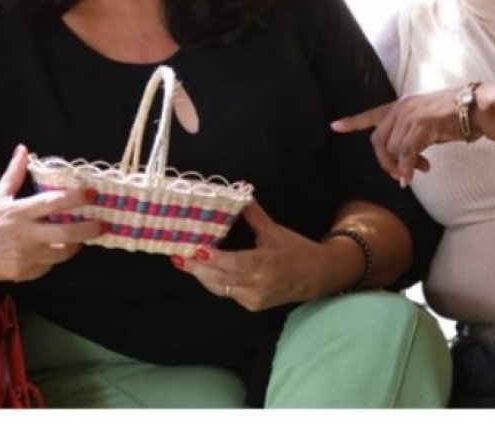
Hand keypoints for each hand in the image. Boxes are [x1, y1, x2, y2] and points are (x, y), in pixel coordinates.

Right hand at [0, 145, 103, 284]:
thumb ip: (14, 174)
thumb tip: (23, 149)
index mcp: (17, 212)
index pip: (52, 203)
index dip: (74, 197)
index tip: (92, 192)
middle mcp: (23, 235)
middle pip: (65, 234)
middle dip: (88, 229)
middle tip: (103, 224)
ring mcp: (24, 257)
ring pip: (61, 254)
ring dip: (74, 245)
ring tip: (81, 237)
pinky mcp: (23, 274)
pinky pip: (47, 266)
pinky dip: (53, 258)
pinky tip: (51, 249)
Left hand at [170, 202, 337, 310]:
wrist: (316, 277)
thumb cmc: (294, 250)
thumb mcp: (274, 230)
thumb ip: (254, 214)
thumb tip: (242, 189)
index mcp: (265, 263)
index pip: (235, 263)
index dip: (215, 258)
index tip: (196, 250)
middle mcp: (258, 284)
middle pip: (221, 278)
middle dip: (197, 267)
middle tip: (177, 256)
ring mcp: (254, 298)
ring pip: (221, 287)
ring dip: (201, 274)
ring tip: (182, 261)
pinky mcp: (252, 305)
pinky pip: (227, 292)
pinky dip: (214, 281)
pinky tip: (201, 270)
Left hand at [332, 90, 462, 186]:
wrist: (477, 107)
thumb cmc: (455, 116)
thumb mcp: (426, 120)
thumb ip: (410, 133)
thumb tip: (402, 157)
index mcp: (400, 105)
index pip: (371, 115)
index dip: (352, 122)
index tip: (334, 126)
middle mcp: (401, 108)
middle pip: (378, 140)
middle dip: (385, 161)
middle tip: (399, 173)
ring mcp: (411, 115)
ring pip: (393, 148)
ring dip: (403, 165)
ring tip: (422, 168)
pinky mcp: (422, 124)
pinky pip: (407, 152)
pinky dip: (406, 167)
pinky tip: (411, 176)